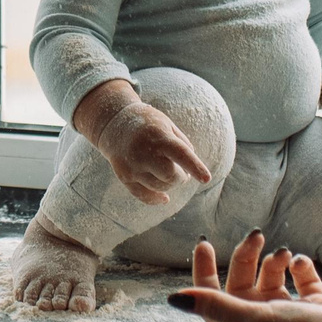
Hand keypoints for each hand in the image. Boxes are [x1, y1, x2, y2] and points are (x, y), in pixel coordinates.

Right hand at [94, 98, 212, 206]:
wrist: (114, 122)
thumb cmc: (148, 123)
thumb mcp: (167, 125)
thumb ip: (182, 145)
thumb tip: (191, 168)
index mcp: (158, 136)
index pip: (180, 153)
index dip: (195, 166)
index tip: (207, 178)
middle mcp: (143, 151)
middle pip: (171, 176)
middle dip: (181, 177)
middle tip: (183, 172)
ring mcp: (132, 165)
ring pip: (159, 187)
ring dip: (169, 185)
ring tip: (169, 173)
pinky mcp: (124, 176)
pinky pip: (143, 195)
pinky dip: (156, 198)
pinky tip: (164, 198)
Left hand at [169, 231, 321, 321]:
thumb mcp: (253, 318)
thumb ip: (215, 306)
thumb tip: (173, 299)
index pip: (212, 299)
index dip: (204, 272)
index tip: (204, 243)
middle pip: (242, 282)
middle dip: (246, 257)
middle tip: (256, 234)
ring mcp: (289, 315)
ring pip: (271, 279)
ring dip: (273, 261)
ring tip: (283, 252)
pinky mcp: (315, 307)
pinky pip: (301, 281)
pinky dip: (299, 267)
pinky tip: (300, 262)